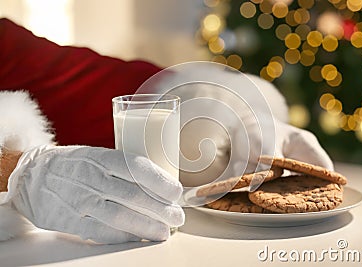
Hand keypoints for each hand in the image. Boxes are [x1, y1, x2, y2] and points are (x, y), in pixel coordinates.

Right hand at [6, 145, 183, 242]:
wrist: (33, 176)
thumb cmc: (74, 165)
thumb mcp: (97, 155)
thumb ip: (122, 168)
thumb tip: (159, 183)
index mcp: (101, 157)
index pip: (136, 168)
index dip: (160, 182)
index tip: (176, 193)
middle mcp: (92, 178)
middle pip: (133, 195)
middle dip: (160, 208)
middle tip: (178, 216)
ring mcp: (80, 200)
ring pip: (120, 215)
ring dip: (147, 225)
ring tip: (164, 231)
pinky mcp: (70, 220)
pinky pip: (101, 231)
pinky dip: (124, 236)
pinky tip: (140, 237)